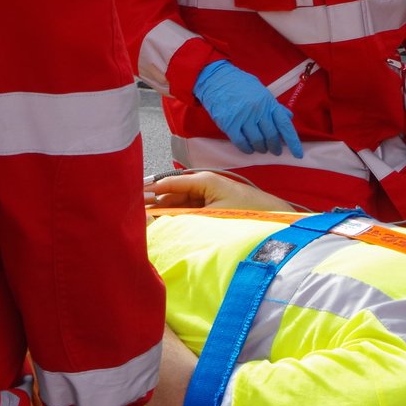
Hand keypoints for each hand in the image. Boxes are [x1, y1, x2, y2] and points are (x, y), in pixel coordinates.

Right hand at [144, 171, 291, 211]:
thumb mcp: (213, 214)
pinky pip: (188, 209)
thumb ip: (186, 215)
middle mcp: (203, 185)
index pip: (170, 184)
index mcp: (203, 180)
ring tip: (147, 221)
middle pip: (172, 193)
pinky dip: (177, 216)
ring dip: (165, 211)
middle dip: (155, 203)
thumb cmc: (246, 210)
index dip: (151, 190)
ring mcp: (206, 195)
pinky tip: (166, 224)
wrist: (271, 216)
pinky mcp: (210, 206)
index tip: (134, 197)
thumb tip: (163, 218)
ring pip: (179, 203)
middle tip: (137, 213)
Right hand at [193, 60, 303, 157]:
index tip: (298, 154)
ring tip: (261, 149)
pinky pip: (241, 143)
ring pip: (257, 141)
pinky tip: (249, 149)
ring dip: (261, 149)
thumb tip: (288, 117)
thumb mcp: (261, 91)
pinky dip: (247, 149)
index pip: (285, 125)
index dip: (293, 142)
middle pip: (271, 137)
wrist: (216, 78)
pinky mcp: (230, 124)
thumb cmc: (240, 84)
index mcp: (269, 102)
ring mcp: (244, 118)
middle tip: (275, 151)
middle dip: (275, 147)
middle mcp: (258, 111)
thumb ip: (274, 106)